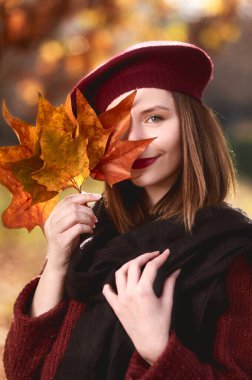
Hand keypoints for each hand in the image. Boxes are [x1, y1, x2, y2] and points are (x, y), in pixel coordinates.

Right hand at [44, 192, 100, 273]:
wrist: (59, 264)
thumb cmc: (67, 243)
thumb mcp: (70, 226)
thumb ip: (76, 212)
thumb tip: (87, 197)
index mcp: (52, 215)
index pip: (68, 199)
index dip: (84, 196)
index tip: (98, 197)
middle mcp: (50, 221)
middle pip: (72, 207)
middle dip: (88, 211)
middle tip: (95, 219)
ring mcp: (54, 231)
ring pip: (74, 215)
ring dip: (88, 219)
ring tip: (93, 226)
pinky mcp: (60, 241)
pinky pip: (77, 228)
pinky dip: (87, 228)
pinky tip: (90, 232)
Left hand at [102, 249, 180, 365]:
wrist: (151, 345)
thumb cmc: (162, 324)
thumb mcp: (168, 302)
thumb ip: (170, 283)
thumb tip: (176, 269)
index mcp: (144, 291)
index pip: (151, 267)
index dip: (159, 258)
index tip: (166, 253)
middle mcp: (130, 292)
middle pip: (133, 265)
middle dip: (144, 257)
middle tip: (153, 255)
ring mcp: (121, 299)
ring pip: (119, 274)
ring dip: (128, 265)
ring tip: (137, 263)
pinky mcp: (116, 307)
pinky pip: (108, 293)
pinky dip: (109, 286)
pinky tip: (113, 282)